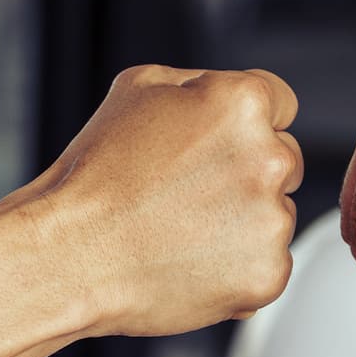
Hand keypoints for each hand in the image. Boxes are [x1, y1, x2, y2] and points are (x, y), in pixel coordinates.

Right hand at [24, 65, 302, 336]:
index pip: (281, 103)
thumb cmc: (95, 176)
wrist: (69, 255)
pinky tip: (191, 262)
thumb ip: (200, 82)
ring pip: (277, 215)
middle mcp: (270, 158)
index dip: (244, 125)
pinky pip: (269, 264)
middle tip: (188, 194)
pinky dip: (239, 268)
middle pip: (286, 161)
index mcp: (242, 103)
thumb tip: (226, 92)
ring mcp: (273, 221)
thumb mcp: (138, 89)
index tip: (216, 147)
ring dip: (244, 222)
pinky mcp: (268, 274)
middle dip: (248, 173)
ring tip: (181, 231)